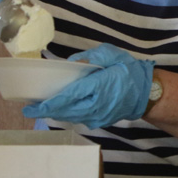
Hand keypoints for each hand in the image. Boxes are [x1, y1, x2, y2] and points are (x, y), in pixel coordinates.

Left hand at [22, 44, 154, 128]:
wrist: (147, 93)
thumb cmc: (130, 71)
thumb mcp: (113, 55)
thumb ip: (91, 57)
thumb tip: (72, 64)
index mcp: (98, 88)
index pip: (68, 97)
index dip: (48, 103)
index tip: (32, 106)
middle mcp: (96, 106)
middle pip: (65, 111)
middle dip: (46, 111)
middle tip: (30, 109)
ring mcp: (98, 117)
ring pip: (71, 118)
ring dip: (56, 113)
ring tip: (43, 108)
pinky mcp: (100, 122)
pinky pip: (79, 119)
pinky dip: (68, 115)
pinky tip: (62, 109)